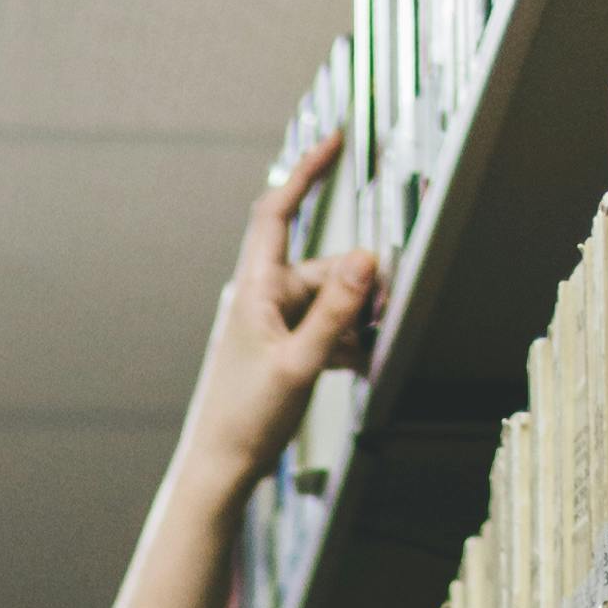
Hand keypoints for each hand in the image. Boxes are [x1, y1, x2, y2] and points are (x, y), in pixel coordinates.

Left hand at [172, 125, 385, 506]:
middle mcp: (264, 299)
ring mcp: (275, 324)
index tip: (335, 140)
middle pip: (324, 268)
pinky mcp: (284, 348)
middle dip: (359, 286)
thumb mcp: (300, 362)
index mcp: (258, 289)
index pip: (279, 212)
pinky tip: (362, 365)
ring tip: (369, 352)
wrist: (223, 467)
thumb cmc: (247, 418)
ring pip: (331, 302)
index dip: (306, 172)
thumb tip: (367, 260)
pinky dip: (346, 342)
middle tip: (384, 315)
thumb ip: (336, 311)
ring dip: (356, 321)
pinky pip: (326, 330)